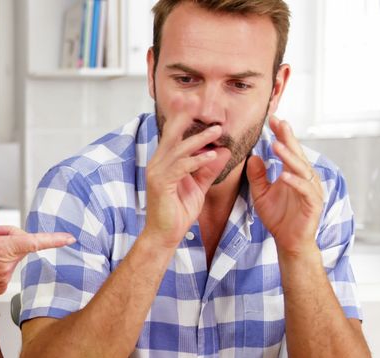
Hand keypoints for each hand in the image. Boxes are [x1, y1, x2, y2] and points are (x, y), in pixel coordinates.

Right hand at [143, 108, 231, 248]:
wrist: (165, 235)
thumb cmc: (178, 212)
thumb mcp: (199, 186)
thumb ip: (208, 168)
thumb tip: (222, 150)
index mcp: (164, 161)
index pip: (173, 134)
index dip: (182, 116)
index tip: (194, 101)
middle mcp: (157, 163)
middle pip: (171, 133)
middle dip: (184, 115)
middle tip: (198, 99)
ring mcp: (157, 173)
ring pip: (179, 149)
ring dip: (199, 138)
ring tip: (217, 130)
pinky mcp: (161, 184)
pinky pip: (181, 167)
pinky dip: (197, 160)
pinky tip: (212, 155)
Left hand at [247, 115, 323, 255]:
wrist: (289, 242)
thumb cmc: (278, 217)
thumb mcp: (261, 194)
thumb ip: (257, 176)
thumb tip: (253, 157)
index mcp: (294, 173)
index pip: (288, 150)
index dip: (281, 135)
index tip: (272, 119)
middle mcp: (306, 178)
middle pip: (297, 154)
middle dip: (288, 138)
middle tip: (279, 122)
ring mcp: (311, 190)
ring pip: (302, 169)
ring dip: (289, 157)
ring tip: (277, 146)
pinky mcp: (313, 204)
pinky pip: (304, 190)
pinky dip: (294, 182)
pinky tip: (283, 175)